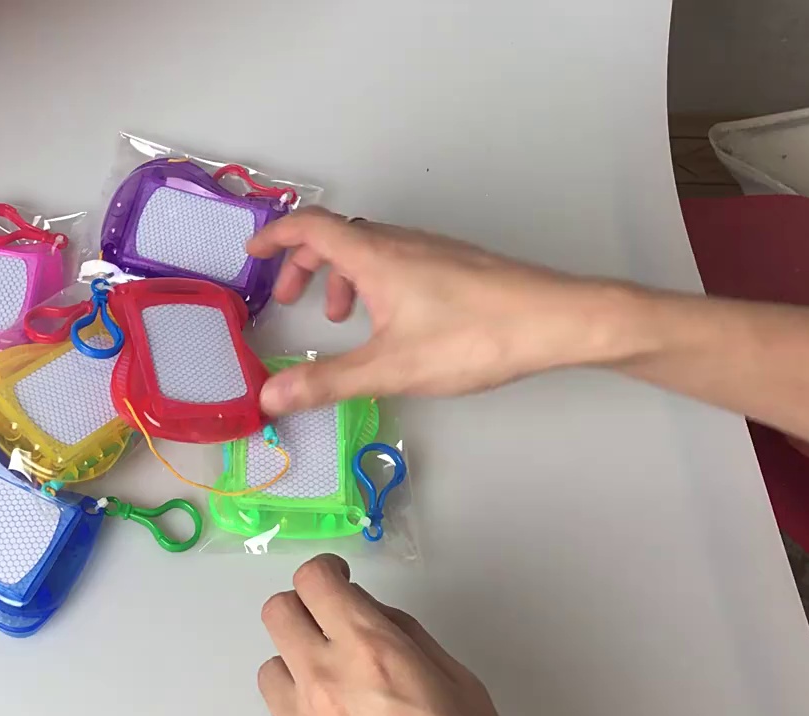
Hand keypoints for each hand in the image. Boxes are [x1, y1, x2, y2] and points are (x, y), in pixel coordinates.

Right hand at [247, 208, 642, 414]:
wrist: (556, 321)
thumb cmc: (472, 337)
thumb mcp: (391, 367)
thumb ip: (328, 381)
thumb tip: (271, 395)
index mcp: (375, 256)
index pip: (310, 227)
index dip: (275, 237)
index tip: (251, 252)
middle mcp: (400, 241)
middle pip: (337, 235)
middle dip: (304, 263)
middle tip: (288, 298)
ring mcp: (430, 249)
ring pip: (370, 247)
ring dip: (341, 274)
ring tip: (340, 320)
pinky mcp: (454, 263)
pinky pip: (397, 257)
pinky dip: (373, 279)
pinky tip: (392, 321)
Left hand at [259, 554, 500, 715]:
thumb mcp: (454, 679)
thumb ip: (404, 635)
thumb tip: (371, 611)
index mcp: (370, 648)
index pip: (315, 580)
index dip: (326, 572)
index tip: (337, 576)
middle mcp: (326, 676)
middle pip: (278, 610)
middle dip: (304, 608)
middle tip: (328, 616)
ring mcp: (303, 715)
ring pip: (270, 664)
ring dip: (295, 661)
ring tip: (328, 674)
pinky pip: (276, 708)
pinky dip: (295, 700)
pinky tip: (325, 709)